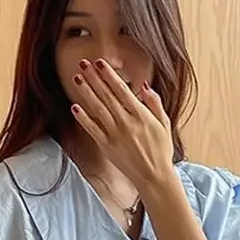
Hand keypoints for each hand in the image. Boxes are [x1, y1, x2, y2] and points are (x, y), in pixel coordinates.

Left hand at [71, 59, 175, 193]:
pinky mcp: (107, 146)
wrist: (154, 177)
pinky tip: (75, 107)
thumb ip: (155, 104)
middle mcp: (126, 123)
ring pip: (98, 109)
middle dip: (94, 78)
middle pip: (107, 96)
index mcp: (141, 115)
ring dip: (86, 92)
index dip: (109, 75)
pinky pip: (93, 129)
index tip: (100, 63)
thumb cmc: (161, 151)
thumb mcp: (164, 124)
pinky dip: (83, 118)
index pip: (122, 90)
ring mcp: (115, 135)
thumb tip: (143, 87)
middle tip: (83, 63)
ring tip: (77, 78)